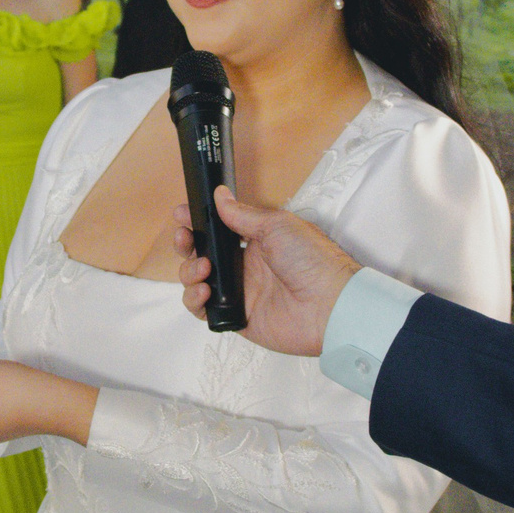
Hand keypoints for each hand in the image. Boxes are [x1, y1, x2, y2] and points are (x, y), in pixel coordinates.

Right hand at [175, 185, 360, 357]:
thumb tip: (220, 196)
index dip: (198, 222)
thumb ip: (242, 215)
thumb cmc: (313, 261)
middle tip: (185, 238)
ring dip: (189, 270)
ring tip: (203, 267)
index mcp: (256, 241)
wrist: (329, 304)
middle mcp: (245, 266)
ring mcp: (239, 291)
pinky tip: (204, 291)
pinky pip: (203, 310)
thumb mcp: (277, 226)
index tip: (183, 214)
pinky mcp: (236, 316)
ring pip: (197, 280)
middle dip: (187, 243)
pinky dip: (194, 300)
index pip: (218, 229)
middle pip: (202, 253)